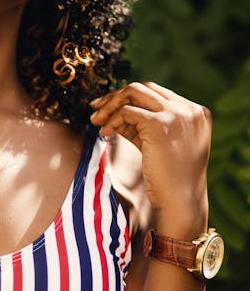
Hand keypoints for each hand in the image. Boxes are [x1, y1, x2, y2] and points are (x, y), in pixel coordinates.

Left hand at [90, 82, 209, 235]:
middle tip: (95, 109)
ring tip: (95, 120)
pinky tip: (105, 133)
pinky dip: (112, 119)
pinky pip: (127, 111)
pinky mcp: (159, 123)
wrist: (181, 202)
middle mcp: (189, 109)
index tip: (109, 108)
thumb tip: (114, 112)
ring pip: (133, 92)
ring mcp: (176, 114)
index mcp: (196, 113)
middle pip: (144, 88)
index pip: (157, 93)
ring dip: (110, 104)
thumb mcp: (160, 145)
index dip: (130, 99)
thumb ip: (145, 126)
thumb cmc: (170, 179)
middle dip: (116, 96)